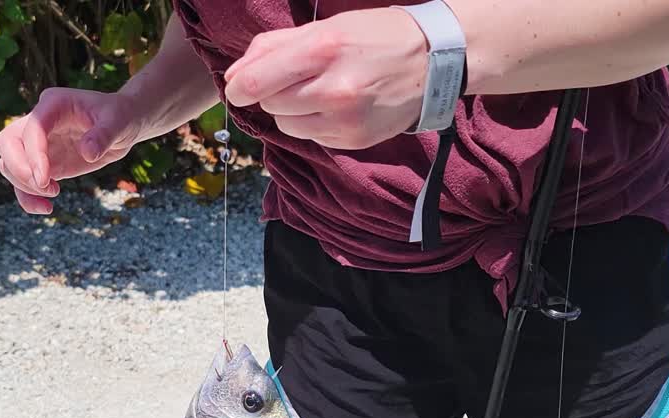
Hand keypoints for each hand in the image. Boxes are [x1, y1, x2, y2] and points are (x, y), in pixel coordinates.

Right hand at [0, 88, 145, 213]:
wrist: (122, 124)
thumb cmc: (120, 117)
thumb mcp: (119, 122)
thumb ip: (104, 135)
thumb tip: (88, 154)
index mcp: (53, 104)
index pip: (32, 128)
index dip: (34, 154)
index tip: (45, 179)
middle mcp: (39, 122)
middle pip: (7, 142)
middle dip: (18, 169)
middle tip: (45, 187)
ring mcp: (38, 143)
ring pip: (9, 163)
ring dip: (23, 185)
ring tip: (52, 196)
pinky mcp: (43, 163)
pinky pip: (24, 181)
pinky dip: (27, 196)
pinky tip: (46, 208)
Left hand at [222, 8, 428, 149]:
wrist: (435, 61)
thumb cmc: (375, 36)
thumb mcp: (325, 26)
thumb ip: (273, 47)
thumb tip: (234, 76)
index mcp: (323, 49)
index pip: (256, 81)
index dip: (239, 86)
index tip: (237, 86)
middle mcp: (334, 89)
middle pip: (269, 103)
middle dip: (273, 91)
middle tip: (298, 78)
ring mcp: (345, 120)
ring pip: (286, 124)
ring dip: (292, 110)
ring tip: (320, 91)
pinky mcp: (353, 141)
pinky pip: (310, 137)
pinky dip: (314, 123)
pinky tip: (337, 106)